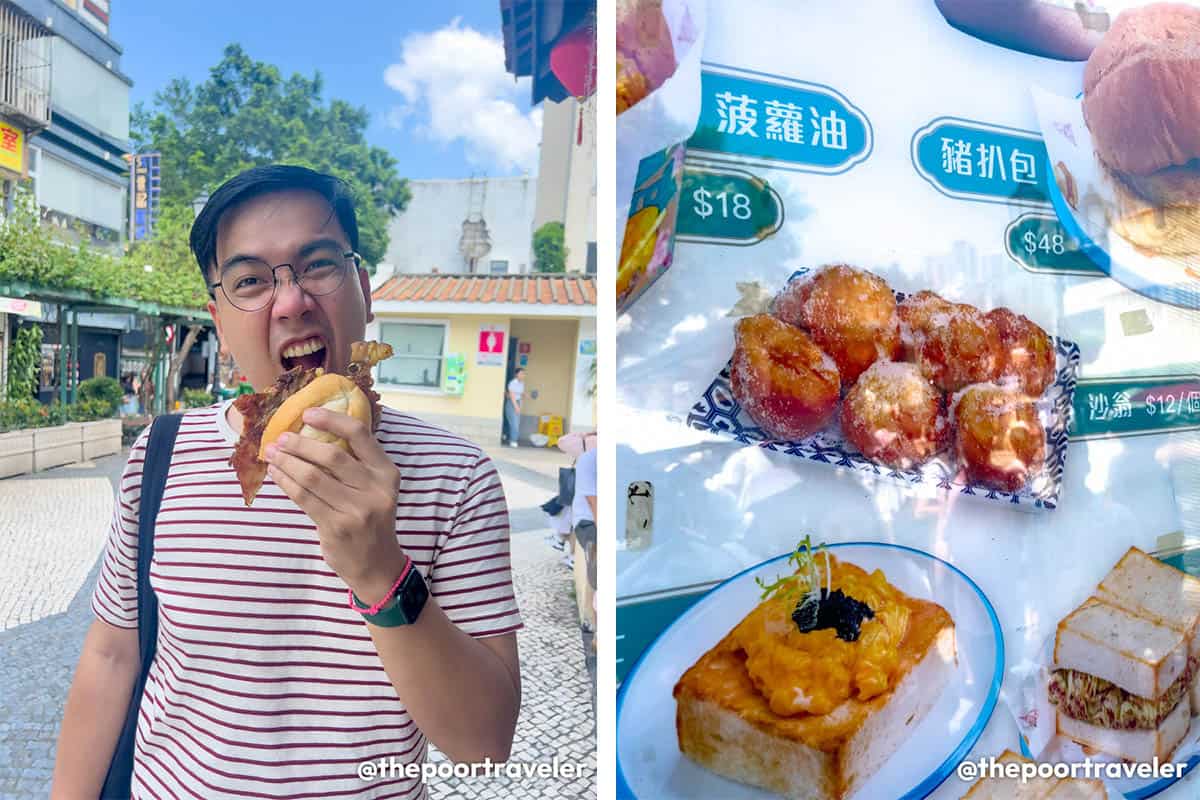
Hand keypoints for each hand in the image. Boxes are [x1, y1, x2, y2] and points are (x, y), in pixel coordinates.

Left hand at [263, 407, 404, 602]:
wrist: (377, 564)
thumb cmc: (370, 519)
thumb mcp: (375, 489)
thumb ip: (355, 465)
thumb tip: (313, 433)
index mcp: (386, 473)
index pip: (360, 435)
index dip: (331, 420)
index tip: (308, 413)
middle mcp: (376, 489)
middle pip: (332, 455)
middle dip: (300, 444)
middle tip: (281, 438)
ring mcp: (357, 510)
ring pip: (313, 477)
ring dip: (287, 462)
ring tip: (272, 454)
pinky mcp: (337, 527)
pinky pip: (304, 498)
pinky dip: (286, 483)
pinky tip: (276, 475)